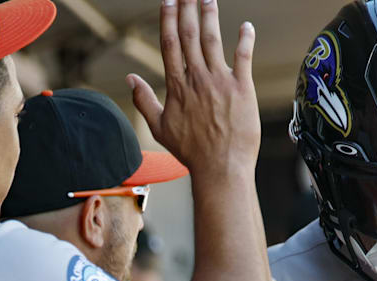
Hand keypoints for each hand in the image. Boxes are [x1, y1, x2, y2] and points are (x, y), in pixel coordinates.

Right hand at [127, 0, 260, 170]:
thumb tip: (130, 79)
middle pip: (189, 35)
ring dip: (209, 15)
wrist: (220, 167)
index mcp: (177, 85)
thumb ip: (144, 101)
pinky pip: (243, 58)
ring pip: (213, 40)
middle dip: (186, 8)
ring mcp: (220, 82)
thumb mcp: (160, 128)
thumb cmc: (191, 152)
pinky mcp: (242, 89)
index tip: (168, 0)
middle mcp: (197, 78)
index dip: (168, 18)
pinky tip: (246, 26)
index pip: (170, 43)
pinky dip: (245, 40)